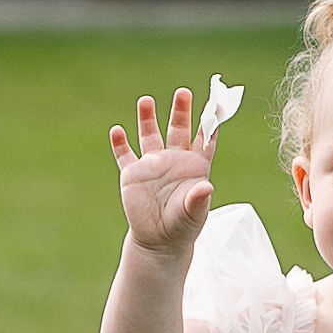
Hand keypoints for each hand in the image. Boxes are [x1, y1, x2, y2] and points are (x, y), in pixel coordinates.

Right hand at [109, 88, 216, 257]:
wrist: (159, 241)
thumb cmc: (183, 226)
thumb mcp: (193, 213)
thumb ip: (198, 199)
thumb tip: (207, 187)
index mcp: (194, 165)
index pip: (205, 139)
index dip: (210, 123)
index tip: (215, 104)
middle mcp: (174, 159)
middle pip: (179, 129)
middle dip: (181, 111)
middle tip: (183, 92)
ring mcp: (152, 164)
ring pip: (150, 135)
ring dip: (148, 118)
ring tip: (146, 101)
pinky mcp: (132, 174)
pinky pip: (125, 155)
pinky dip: (120, 144)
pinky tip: (117, 131)